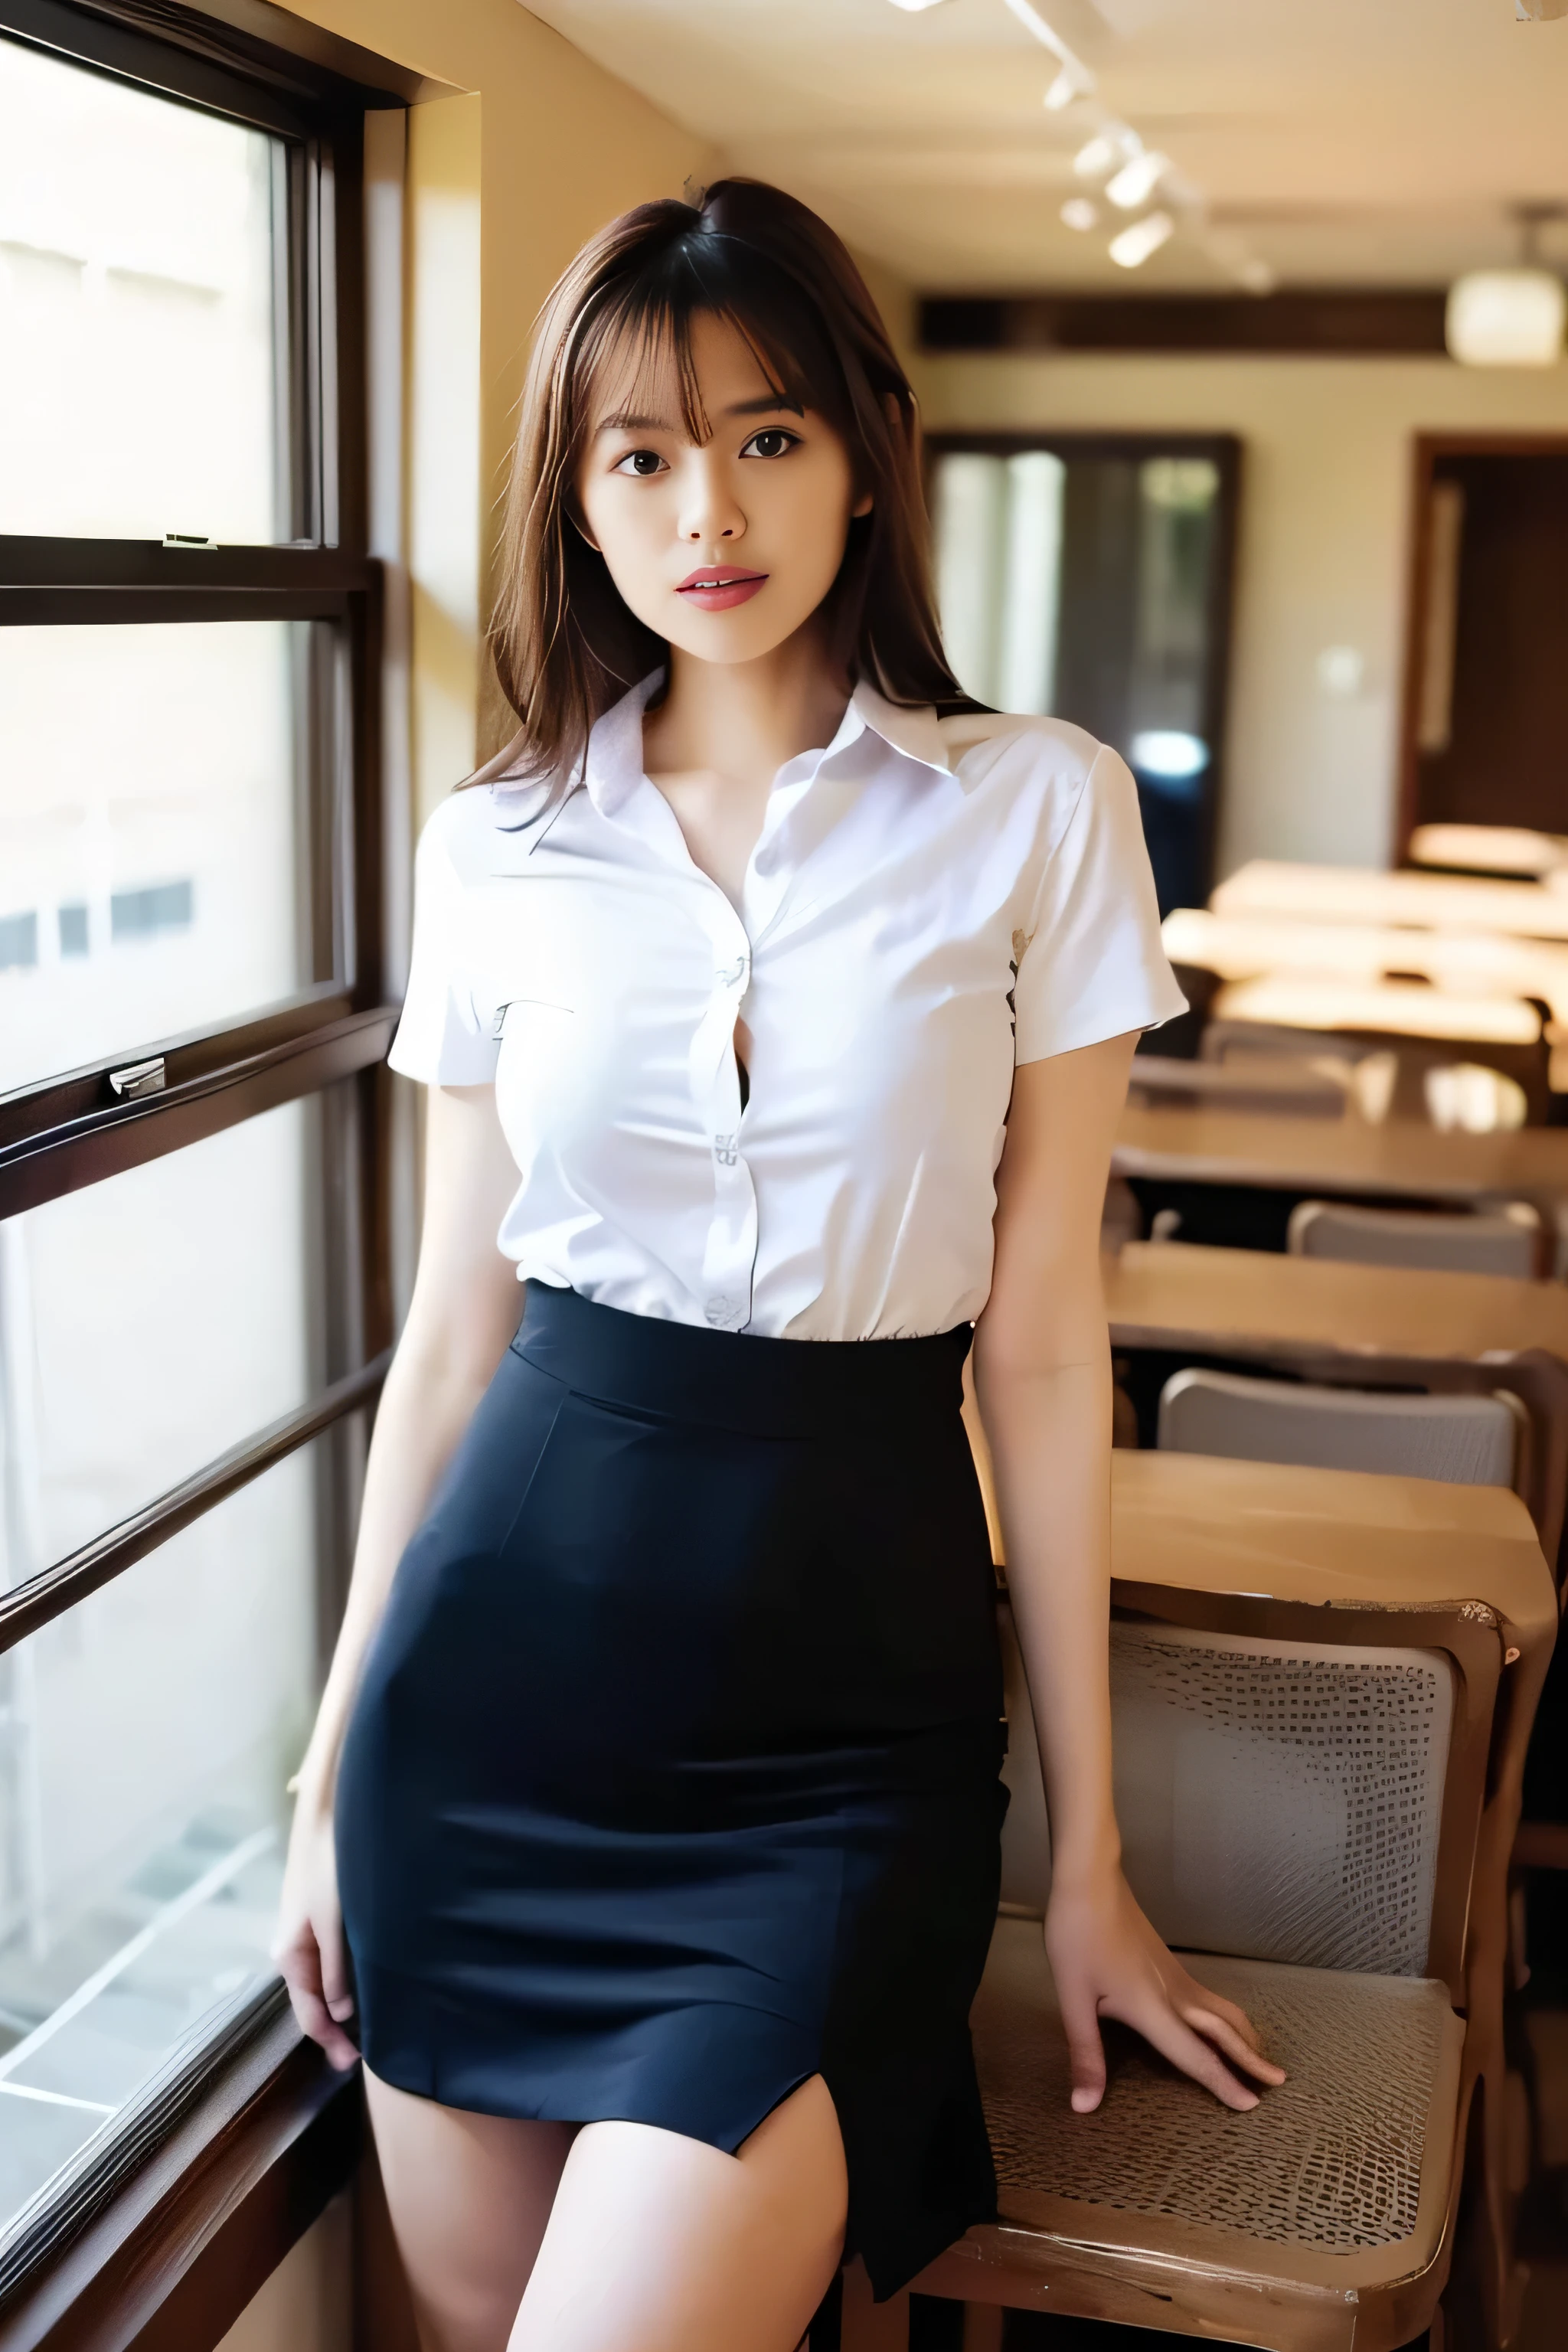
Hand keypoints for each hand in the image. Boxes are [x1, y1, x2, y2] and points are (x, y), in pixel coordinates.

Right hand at [272, 1797, 358, 2069]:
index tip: (353, 2063)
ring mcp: (303, 1937)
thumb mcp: (334, 1922)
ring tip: (364, 2029)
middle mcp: (291, 1952)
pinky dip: (339, 1985)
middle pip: (311, 2002)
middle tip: (361, 2056)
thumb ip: (337, 1968)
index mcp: (290, 1957)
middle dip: (333, 2030)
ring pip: (319, 1984)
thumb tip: (341, 2012)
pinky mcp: (316, 1923)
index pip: (308, 2013)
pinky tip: (358, 1989)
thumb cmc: (329, 1870)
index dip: (329, 2041)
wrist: (325, 1822)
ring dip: (338, 2008)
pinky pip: (325, 1965)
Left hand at [1044, 1864, 1285, 2114]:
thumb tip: (1084, 2107)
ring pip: (1223, 2011)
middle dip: (1252, 2059)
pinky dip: (1229, 2019)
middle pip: (1225, 2032)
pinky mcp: (1172, 1964)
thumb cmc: (1079, 1938)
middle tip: (1279, 2081)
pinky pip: (1211, 1999)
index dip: (1224, 2083)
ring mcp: (1177, 1976)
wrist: (1091, 1881)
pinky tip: (1221, 2023)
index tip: (1253, 2105)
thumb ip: (1087, 2055)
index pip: (1196, 2057)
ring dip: (1245, 2036)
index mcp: (1155, 2010)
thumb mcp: (1073, 1999)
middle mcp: (1176, 1995)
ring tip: (1261, 2055)